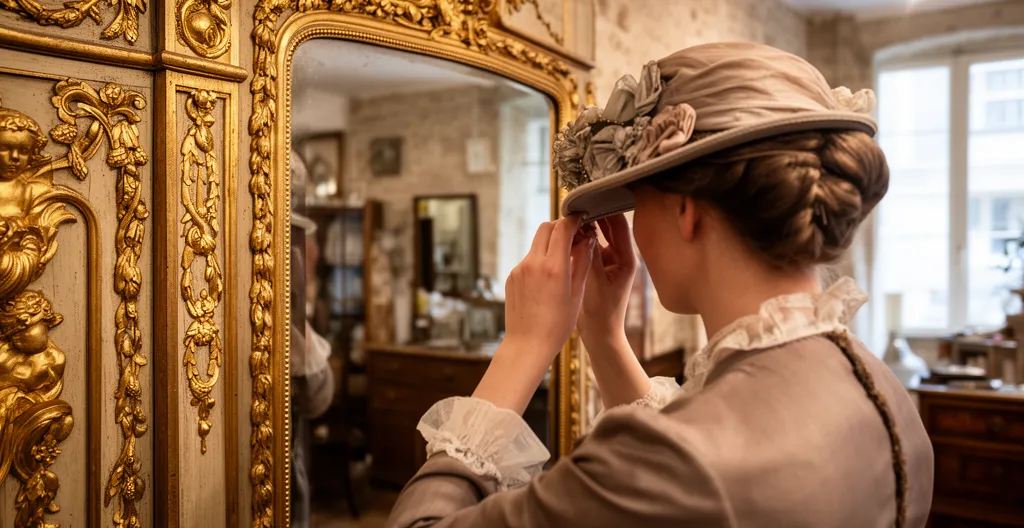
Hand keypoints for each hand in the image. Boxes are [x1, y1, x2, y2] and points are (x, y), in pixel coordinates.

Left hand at [503, 216, 595, 363]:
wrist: (527, 344)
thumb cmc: (557, 324)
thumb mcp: (577, 293)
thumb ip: (582, 262)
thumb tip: (588, 239)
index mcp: (554, 267)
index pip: (563, 228)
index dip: (574, 219)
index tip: (582, 219)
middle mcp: (533, 263)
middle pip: (546, 228)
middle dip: (561, 227)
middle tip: (573, 237)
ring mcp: (520, 269)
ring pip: (537, 244)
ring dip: (550, 245)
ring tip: (563, 263)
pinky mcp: (512, 277)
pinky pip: (528, 260)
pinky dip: (540, 261)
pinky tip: (547, 281)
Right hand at [577, 214, 637, 348]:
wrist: (600, 335)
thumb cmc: (601, 312)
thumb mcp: (594, 281)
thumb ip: (590, 254)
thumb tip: (584, 228)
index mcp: (627, 259)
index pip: (620, 225)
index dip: (606, 209)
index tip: (590, 199)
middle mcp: (622, 257)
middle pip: (610, 226)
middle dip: (595, 215)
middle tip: (578, 205)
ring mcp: (611, 261)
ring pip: (600, 235)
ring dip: (588, 227)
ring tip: (572, 217)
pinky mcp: (600, 267)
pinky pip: (592, 246)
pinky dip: (583, 239)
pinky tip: (570, 234)